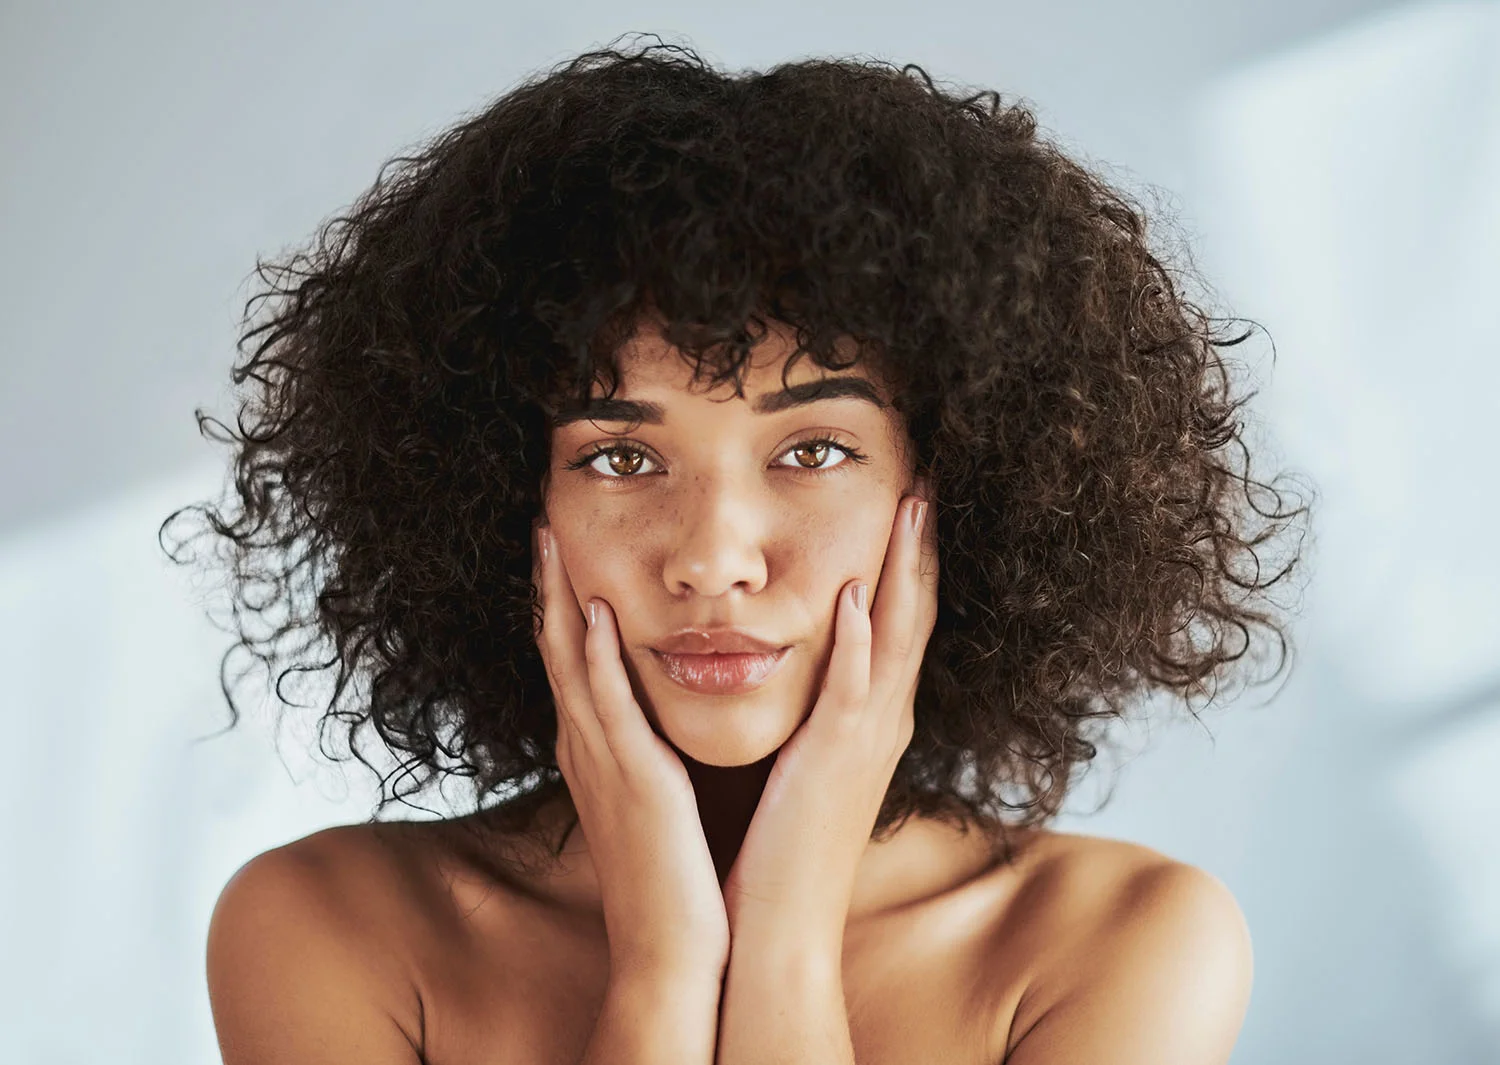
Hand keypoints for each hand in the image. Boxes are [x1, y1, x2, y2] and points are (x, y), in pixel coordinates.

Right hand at [532, 521, 730, 977]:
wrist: (670, 945)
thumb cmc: (667, 873)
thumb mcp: (650, 796)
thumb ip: (643, 750)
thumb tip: (649, 717)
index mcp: (594, 747)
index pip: (568, 657)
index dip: (559, 599)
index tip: (560, 545)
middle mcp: (586, 745)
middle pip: (554, 646)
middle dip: (547, 583)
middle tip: (541, 520)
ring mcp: (601, 760)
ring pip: (568, 663)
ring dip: (558, 598)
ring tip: (552, 539)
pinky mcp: (630, 778)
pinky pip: (605, 706)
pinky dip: (594, 658)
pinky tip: (591, 612)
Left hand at [721, 491, 939, 951]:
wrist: (777, 930)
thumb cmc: (782, 848)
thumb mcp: (805, 766)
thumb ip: (814, 716)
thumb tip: (802, 671)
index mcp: (870, 719)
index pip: (900, 621)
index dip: (907, 560)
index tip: (907, 500)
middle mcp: (881, 722)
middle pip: (914, 614)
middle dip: (920, 545)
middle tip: (925, 478)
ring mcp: (864, 742)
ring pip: (897, 638)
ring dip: (903, 570)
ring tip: (909, 506)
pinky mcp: (834, 764)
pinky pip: (854, 691)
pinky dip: (861, 642)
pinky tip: (858, 595)